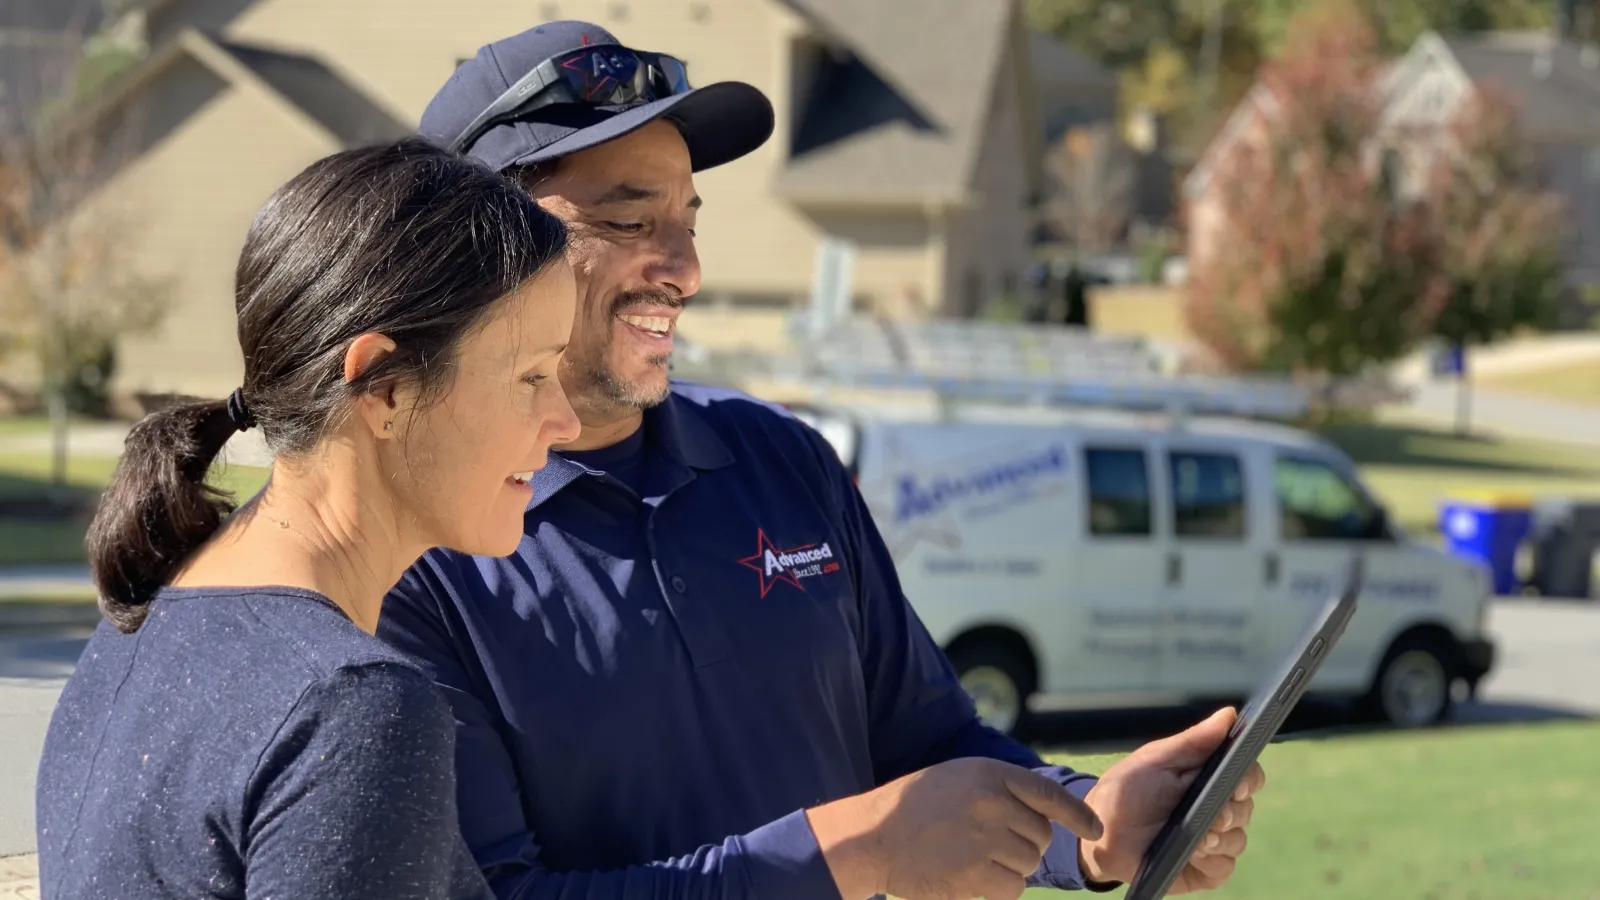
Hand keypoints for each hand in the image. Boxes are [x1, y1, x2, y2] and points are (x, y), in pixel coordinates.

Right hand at [806, 757, 1103, 899]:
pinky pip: (1013, 887)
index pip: (1048, 795)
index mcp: (989, 774)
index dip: (1078, 815)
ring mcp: (985, 841)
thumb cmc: (915, 805)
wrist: (873, 835)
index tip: (1095, 830)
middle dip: (1024, 843)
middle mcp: (992, 804)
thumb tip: (1044, 811)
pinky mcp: (975, 875)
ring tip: (971, 856)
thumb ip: (1000, 787)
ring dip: (1009, 866)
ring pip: (1028, 863)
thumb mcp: (959, 776)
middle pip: (1040, 836)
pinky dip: (999, 887)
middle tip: (987, 842)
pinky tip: (971, 876)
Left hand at [1078, 707, 1264, 892]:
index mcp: (1209, 778)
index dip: (1250, 779)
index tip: (1239, 784)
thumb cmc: (1128, 789)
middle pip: (1246, 809)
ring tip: (1197, 838)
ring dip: (1220, 838)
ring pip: (1238, 840)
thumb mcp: (1157, 759)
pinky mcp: (1205, 869)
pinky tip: (1194, 854)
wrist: (1101, 831)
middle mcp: (1217, 808)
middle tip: (1214, 815)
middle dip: (1232, 812)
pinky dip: (1212, 861)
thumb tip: (1230, 714)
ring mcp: (1213, 840)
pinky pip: (1224, 866)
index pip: (1248, 776)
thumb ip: (1194, 740)